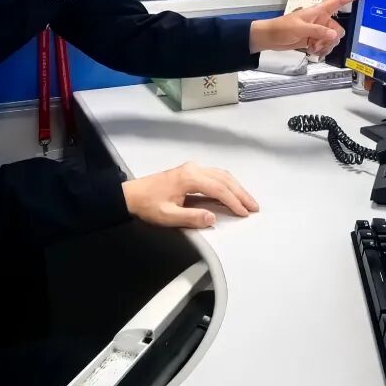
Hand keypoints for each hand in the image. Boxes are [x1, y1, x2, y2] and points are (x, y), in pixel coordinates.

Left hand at [121, 162, 259, 228]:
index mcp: (189, 178)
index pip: (219, 189)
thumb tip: (213, 218)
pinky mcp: (190, 171)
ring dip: (236, 187)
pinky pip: (215, 175)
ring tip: (247, 201)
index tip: (244, 213)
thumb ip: (191, 217)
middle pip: (224, 179)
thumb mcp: (168, 216)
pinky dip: (227, 184)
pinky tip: (232, 193)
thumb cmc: (148, 205)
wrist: (131, 194)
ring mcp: (192, 168)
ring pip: (221, 174)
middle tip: (254, 207)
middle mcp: (194, 169)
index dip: (233, 201)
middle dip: (240, 193)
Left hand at [249, 0, 365, 56]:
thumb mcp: (300, 28)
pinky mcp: (314, 40)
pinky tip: (312, 51)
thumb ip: (318, 31)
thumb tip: (334, 36)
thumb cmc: (283, 27)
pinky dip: (321, 51)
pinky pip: (325, 46)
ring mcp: (318, 31)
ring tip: (313, 48)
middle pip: (338, 30)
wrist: (271, 38)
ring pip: (332, 40)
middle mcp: (321, 20)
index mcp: (319, 11)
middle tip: (318, 44)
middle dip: (331, 39)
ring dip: (325, 46)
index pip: (338, 1)